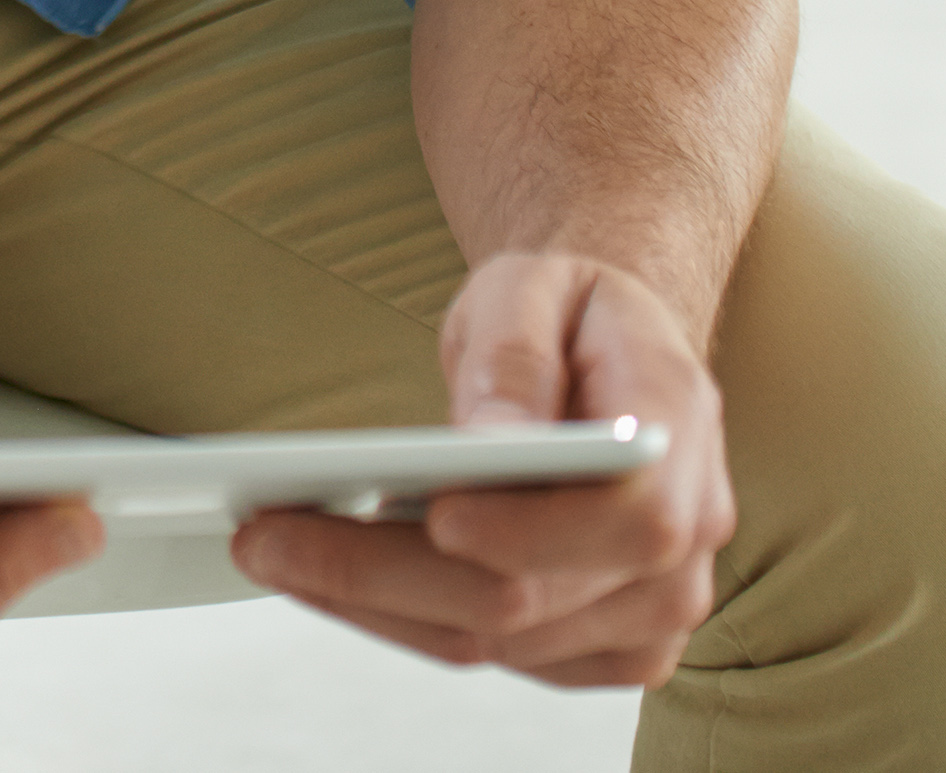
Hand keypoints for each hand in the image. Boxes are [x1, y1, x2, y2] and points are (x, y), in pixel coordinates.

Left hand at [229, 250, 734, 688]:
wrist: (608, 353)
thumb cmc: (568, 313)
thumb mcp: (533, 287)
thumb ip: (516, 355)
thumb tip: (496, 437)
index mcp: (681, 438)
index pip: (628, 517)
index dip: (530, 528)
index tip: (435, 512)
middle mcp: (681, 545)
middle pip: (531, 596)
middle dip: (384, 572)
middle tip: (264, 537)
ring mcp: (651, 610)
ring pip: (500, 641)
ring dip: (375, 603)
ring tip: (272, 549)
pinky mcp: (608, 646)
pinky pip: (503, 658)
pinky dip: (407, 622)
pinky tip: (336, 575)